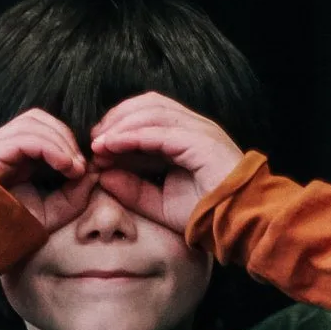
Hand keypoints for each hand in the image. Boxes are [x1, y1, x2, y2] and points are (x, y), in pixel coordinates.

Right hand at [0, 108, 99, 231]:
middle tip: (81, 167)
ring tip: (73, 169)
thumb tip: (94, 172)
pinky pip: (24, 139)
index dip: (68, 141)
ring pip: (32, 123)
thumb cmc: (6, 232)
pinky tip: (64, 166)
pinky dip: (49, 148)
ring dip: (61, 143)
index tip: (84, 169)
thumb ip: (73, 196)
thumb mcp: (50, 215)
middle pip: (38, 119)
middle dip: (66, 138)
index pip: (43, 128)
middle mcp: (0, 146)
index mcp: (13, 156)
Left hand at [89, 92, 244, 231]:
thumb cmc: (204, 215)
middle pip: (148, 104)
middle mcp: (194, 127)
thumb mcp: (159, 203)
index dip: (120, 125)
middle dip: (116, 118)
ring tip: (98, 143)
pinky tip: (112, 146)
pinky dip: (132, 135)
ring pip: (152, 111)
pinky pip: (159, 131)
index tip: (96, 145)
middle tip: (93, 140)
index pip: (149, 115)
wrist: (237, 225)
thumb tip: (102, 175)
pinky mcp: (200, 141)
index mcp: (187, 136)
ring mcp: (199, 130)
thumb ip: (132, 190)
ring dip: (120, 125)